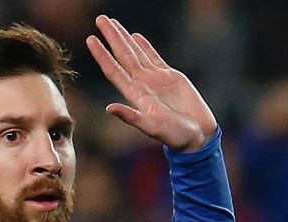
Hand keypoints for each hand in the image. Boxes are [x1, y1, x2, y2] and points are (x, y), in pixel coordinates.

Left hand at [86, 16, 216, 152]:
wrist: (197, 136)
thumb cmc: (175, 136)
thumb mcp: (152, 127)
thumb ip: (131, 117)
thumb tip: (108, 109)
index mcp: (135, 95)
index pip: (114, 70)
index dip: (102, 55)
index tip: (90, 39)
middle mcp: (142, 85)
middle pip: (122, 56)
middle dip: (111, 37)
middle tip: (100, 19)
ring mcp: (155, 80)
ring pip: (136, 53)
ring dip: (124, 38)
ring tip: (113, 23)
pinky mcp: (170, 77)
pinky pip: (153, 57)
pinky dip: (144, 46)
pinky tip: (135, 36)